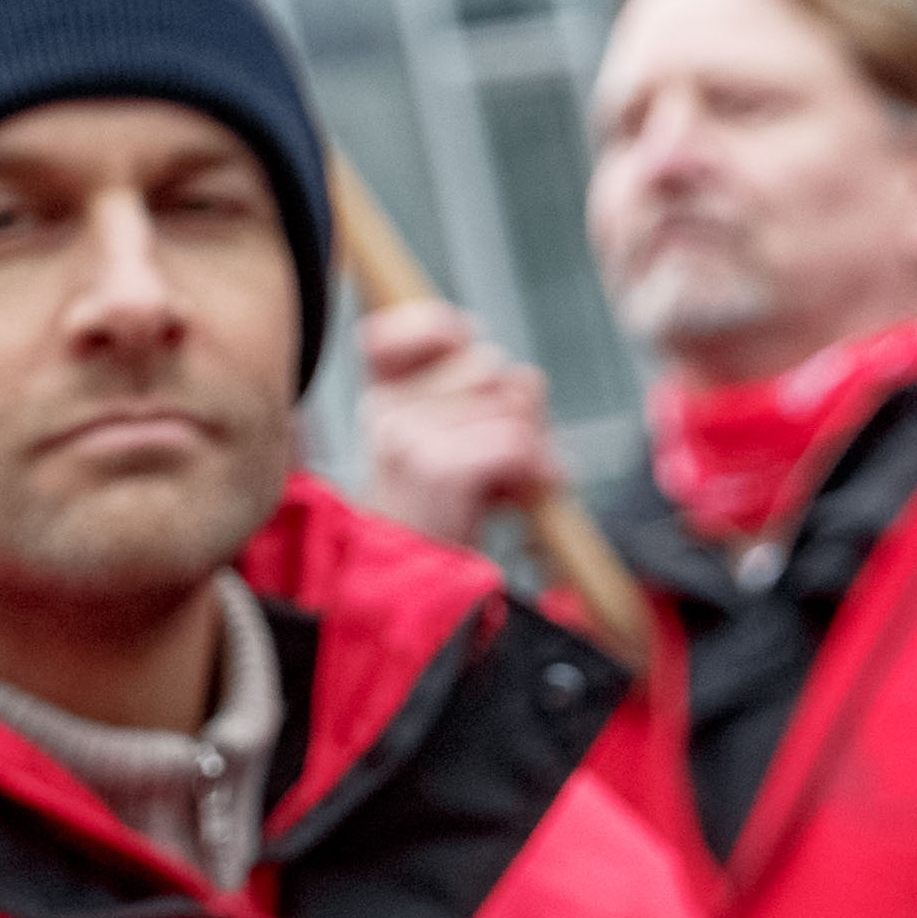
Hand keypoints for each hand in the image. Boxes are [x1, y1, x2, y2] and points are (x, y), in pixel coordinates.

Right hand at [356, 300, 562, 551]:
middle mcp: (385, 410)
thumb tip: (519, 374)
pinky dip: (535, 471)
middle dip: (516, 410)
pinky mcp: (437, 466)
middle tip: (501, 459)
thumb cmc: (446, 512)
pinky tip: (521, 497)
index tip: (459, 346)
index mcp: (380, 397)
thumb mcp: (448, 441)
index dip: (441, 328)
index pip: (402, 328)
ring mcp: (408, 436)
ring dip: (531, 445)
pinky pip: (516, 442)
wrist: (417, 589)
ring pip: (512, 403)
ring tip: (509, 482)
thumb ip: (474, 392)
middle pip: (489, 364)